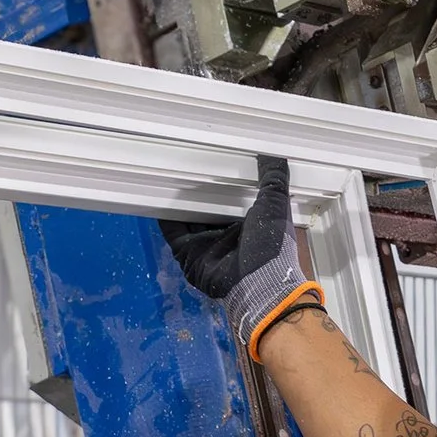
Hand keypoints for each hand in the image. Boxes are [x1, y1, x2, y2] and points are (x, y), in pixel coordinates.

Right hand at [160, 154, 320, 357]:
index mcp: (250, 224)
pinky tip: (159, 192)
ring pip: (188, 215)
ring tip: (170, 171)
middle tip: (189, 162)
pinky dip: (164, 213)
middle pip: (208, 206)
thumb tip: (273, 155)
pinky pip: (172, 230)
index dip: (225, 181)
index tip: (216, 160)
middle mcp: (226, 234)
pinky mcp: (188, 252)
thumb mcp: (276, 204)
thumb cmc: (271, 245)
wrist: (257, 280)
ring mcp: (206, 244)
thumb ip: (274, 180)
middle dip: (199, 188)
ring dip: (180, 197)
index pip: (233, 197)